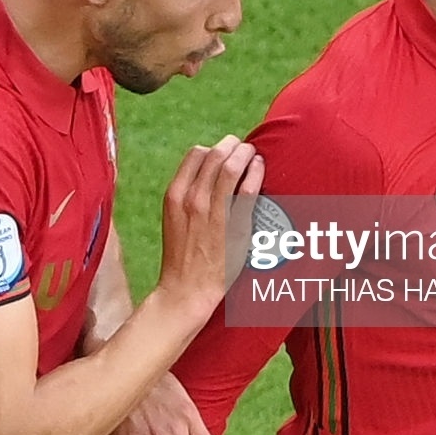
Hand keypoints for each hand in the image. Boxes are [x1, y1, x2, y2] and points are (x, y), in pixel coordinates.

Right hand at [159, 135, 264, 308]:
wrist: (186, 289)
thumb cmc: (182, 255)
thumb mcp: (175, 218)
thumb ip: (188, 194)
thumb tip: (207, 174)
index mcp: (175, 195)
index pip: (196, 154)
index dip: (214, 148)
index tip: (225, 151)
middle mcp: (192, 199)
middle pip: (215, 154)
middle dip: (233, 145)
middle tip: (244, 147)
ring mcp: (213, 211)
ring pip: (232, 166)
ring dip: (246, 153)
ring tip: (254, 154)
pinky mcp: (234, 225)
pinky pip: (248, 189)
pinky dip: (256, 171)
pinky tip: (260, 168)